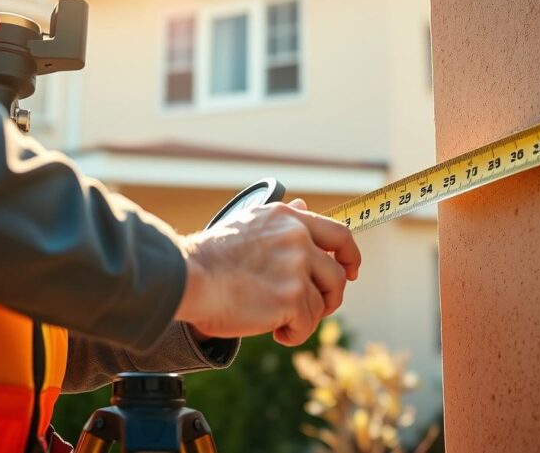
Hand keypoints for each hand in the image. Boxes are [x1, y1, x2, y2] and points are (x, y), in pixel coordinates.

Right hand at [174, 199, 360, 346]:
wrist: (188, 276)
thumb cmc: (211, 257)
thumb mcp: (249, 224)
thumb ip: (282, 221)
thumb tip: (305, 206)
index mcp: (287, 218)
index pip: (338, 233)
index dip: (350, 255)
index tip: (351, 270)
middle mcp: (296, 238)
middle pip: (337, 274)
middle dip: (330, 297)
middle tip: (316, 309)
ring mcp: (296, 267)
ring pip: (321, 303)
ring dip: (305, 318)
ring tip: (281, 322)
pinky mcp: (291, 297)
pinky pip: (307, 324)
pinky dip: (294, 334)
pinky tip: (276, 333)